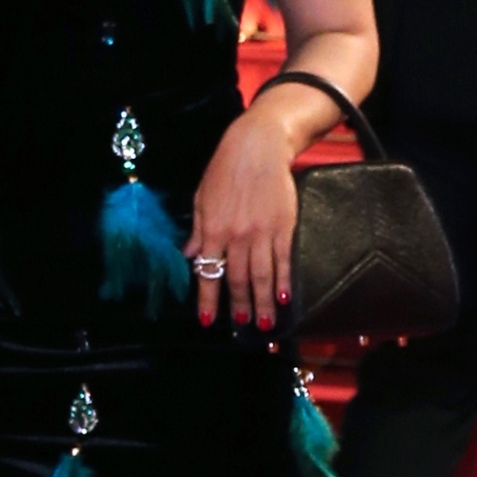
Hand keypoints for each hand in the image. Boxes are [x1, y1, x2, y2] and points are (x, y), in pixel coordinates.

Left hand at [186, 109, 303, 328]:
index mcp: (212, 230)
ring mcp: (261, 233)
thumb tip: (190, 257)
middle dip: (240, 306)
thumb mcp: (202, 199)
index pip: (208, 272)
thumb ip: (198, 231)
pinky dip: (284, 280)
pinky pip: (283, 260)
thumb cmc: (224, 171)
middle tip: (244, 327)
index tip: (208, 320)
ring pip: (262, 276)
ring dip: (263, 302)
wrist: (256, 148)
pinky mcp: (283, 227)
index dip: (208, 299)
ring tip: (265, 324)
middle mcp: (236, 236)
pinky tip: (286, 297)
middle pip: (238, 279)